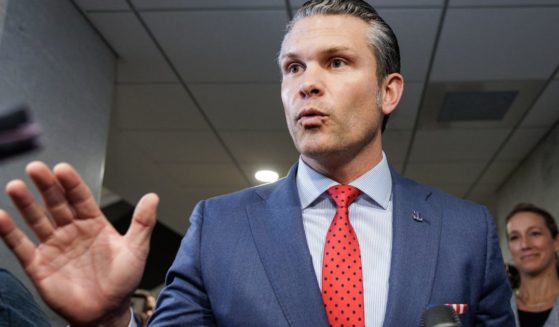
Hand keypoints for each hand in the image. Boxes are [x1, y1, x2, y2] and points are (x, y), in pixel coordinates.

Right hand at [0, 161, 158, 325]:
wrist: (106, 312)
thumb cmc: (123, 280)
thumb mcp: (136, 249)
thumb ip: (142, 222)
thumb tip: (153, 197)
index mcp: (94, 223)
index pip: (80, 198)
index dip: (71, 183)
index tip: (62, 169)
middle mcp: (71, 230)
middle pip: (56, 203)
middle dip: (46, 186)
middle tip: (36, 169)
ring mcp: (54, 246)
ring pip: (37, 220)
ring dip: (26, 204)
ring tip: (15, 186)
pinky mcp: (39, 264)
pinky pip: (22, 246)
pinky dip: (9, 232)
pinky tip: (1, 217)